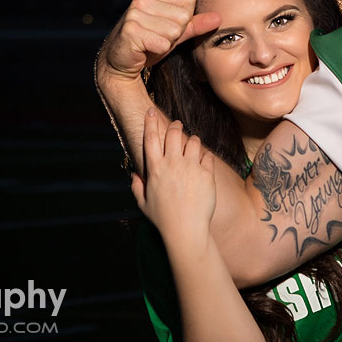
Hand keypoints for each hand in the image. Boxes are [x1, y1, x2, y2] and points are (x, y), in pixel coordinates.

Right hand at [97, 0, 220, 80]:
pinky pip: (162, 44)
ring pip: (174, 32)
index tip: (165, 28)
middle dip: (175, 34)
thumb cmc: (149, 45)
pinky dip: (157, 51)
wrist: (120, 63)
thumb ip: (195, 24)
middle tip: (157, 38)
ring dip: (165, 43)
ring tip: (150, 43)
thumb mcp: (175, 34)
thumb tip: (218, 18)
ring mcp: (135, 14)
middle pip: (183, 17)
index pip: (190, 1)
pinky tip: (144, 49)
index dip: (184, 20)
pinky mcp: (131, 31)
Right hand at [131, 108, 215, 245]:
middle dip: (175, 126)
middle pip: (173, 132)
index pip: (150, 138)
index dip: (150, 122)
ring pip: (193, 141)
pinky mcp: (206, 174)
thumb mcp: (143, 204)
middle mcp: (172, 164)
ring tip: (192, 145)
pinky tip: (203, 162)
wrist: (186, 230)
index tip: (151, 112)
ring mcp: (190, 168)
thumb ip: (137, 187)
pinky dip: (205, 156)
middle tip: (177, 126)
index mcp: (154, 169)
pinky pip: (207, 156)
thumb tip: (134, 176)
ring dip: (192, 140)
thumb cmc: (163, 219)